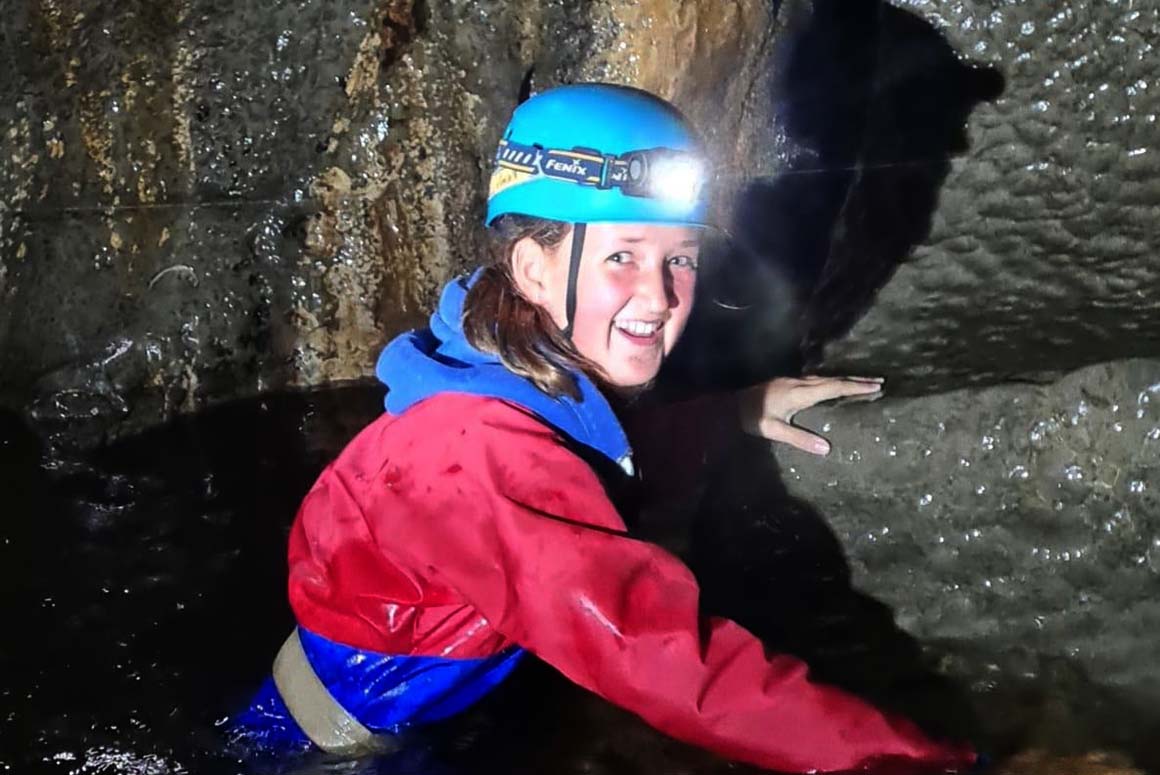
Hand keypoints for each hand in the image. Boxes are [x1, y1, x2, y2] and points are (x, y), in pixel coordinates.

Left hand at [737, 375, 883, 454]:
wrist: (729, 404)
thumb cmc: (751, 418)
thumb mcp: (774, 431)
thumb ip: (799, 439)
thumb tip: (827, 449)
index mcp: (799, 393)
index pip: (833, 387)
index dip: (855, 387)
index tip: (875, 386)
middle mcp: (798, 383)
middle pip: (833, 379)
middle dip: (857, 381)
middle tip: (879, 382)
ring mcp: (792, 380)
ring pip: (825, 377)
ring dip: (845, 380)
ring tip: (864, 383)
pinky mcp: (787, 382)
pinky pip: (817, 379)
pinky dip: (832, 381)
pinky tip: (835, 385)